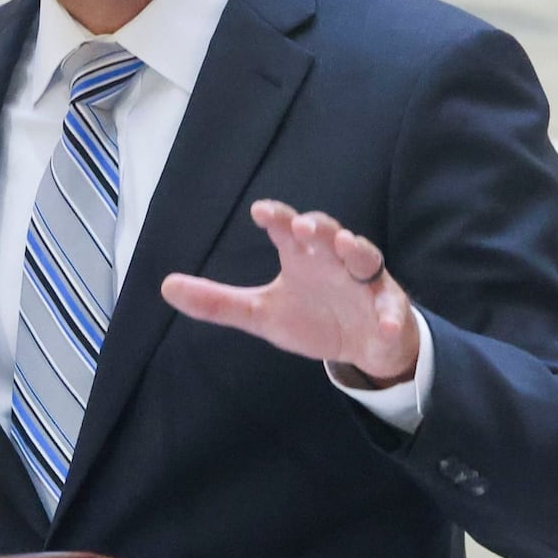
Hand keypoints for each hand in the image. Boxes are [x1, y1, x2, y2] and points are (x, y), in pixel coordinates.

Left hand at [160, 200, 421, 388]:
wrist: (361, 344)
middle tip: (303, 226)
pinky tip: (385, 325)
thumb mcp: (262, 315)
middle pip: (328, 232)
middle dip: (317, 226)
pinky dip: (390, 316)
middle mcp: (334, 259)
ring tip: (344, 246)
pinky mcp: (389, 308)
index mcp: (302, 255)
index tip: (260, 213)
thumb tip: (165, 286)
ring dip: (356, 250)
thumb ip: (219, 302)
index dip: (276, 217)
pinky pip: (392, 308)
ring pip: (365, 257)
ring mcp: (364, 282)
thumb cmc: (312, 317)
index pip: (287, 228)